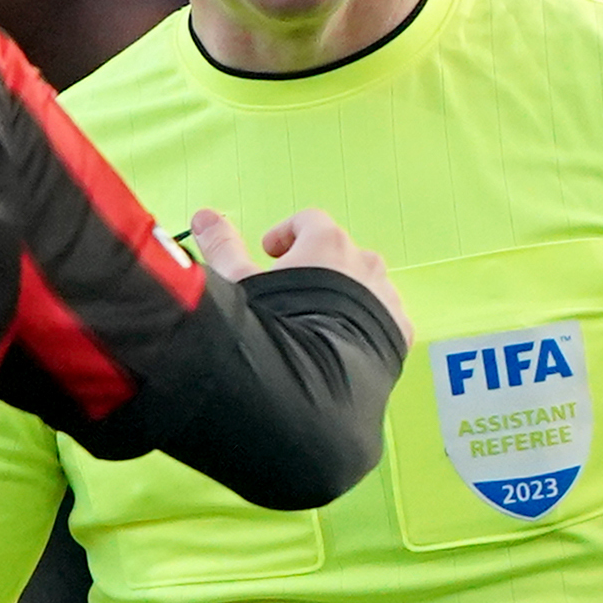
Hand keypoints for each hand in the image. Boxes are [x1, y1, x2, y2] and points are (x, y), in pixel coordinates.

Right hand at [189, 203, 404, 334]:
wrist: (309, 384)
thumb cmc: (274, 331)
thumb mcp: (236, 283)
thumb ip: (222, 246)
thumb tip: (205, 218)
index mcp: (326, 244)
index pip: (309, 221)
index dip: (285, 234)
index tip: (268, 252)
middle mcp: (363, 263)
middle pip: (340, 251)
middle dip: (315, 266)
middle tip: (289, 290)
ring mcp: (385, 296)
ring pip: (367, 282)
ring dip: (344, 292)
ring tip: (315, 319)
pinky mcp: (398, 330)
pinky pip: (386, 315)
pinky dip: (366, 320)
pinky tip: (341, 339)